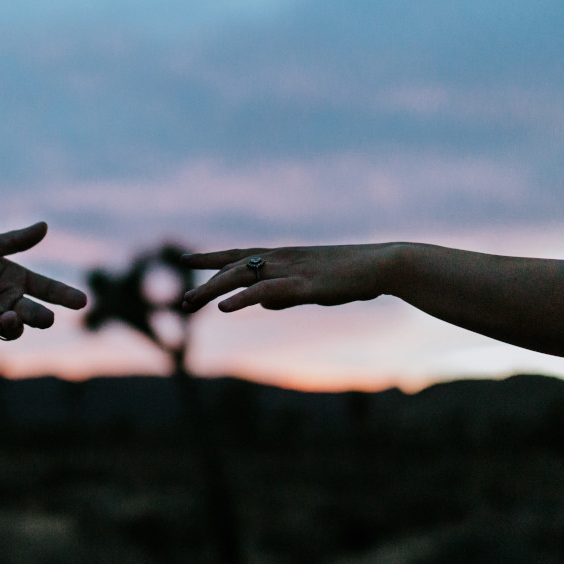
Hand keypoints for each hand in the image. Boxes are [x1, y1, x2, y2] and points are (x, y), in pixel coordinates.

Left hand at [0, 222, 86, 344]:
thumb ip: (12, 243)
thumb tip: (45, 226)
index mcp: (9, 276)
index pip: (44, 287)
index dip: (63, 294)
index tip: (82, 302)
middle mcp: (2, 299)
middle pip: (33, 312)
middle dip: (42, 316)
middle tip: (44, 317)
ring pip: (15, 329)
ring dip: (17, 326)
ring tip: (8, 318)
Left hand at [179, 243, 397, 312]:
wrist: (380, 265)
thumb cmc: (350, 276)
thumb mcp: (311, 287)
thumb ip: (285, 294)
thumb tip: (264, 304)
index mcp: (283, 256)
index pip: (239, 254)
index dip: (212, 257)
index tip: (186, 258)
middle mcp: (280, 259)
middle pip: (234, 268)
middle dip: (207, 284)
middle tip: (183, 301)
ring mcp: (290, 270)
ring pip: (242, 276)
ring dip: (214, 290)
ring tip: (190, 303)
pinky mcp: (302, 285)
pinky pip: (265, 291)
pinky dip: (242, 298)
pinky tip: (225, 308)